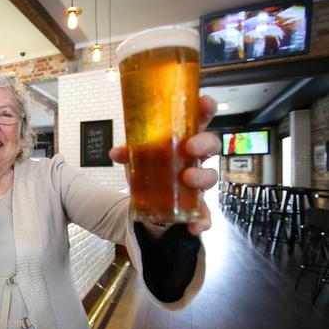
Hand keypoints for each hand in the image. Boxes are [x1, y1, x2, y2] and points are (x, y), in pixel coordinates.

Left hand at [109, 95, 220, 235]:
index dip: (206, 109)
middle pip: (212, 145)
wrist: (146, 201)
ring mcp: (198, 182)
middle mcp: (196, 158)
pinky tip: (194, 226)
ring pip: (211, 176)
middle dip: (204, 143)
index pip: (200, 119)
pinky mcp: (196, 205)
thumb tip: (116, 152)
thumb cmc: (150, 168)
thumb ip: (129, 153)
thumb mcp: (137, 158)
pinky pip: (206, 213)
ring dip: (202, 176)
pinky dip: (202, 220)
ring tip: (188, 179)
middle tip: (189, 147)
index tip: (205, 103)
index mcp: (184, 139)